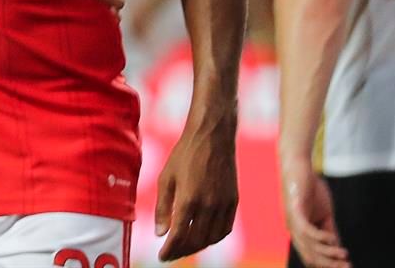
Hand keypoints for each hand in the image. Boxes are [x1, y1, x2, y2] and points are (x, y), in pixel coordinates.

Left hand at [154, 121, 239, 258]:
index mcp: (189, 199)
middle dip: (182, 251)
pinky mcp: (233, 202)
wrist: (212, 137)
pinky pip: (224, 229)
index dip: (170, 250)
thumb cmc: (184, 154)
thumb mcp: (166, 177)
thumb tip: (161, 233)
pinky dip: (213, 238)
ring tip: (184, 247)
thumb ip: (163, 207)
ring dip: (197, 247)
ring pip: (211, 238)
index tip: (161, 257)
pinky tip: (203, 237)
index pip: (179, 235)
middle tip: (171, 254)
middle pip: (196, 240)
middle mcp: (208, 206)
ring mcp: (223, 205)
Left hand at [282, 165, 346, 267]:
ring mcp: (292, 219)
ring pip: (309, 245)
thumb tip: (338, 248)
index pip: (311, 256)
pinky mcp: (294, 209)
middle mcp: (293, 228)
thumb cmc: (310, 189)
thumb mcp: (324, 214)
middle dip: (329, 264)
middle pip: (310, 255)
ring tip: (344, 256)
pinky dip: (319, 238)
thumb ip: (329, 230)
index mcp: (299, 232)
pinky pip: (305, 229)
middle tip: (347, 267)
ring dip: (328, 253)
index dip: (326, 265)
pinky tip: (332, 240)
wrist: (300, 166)